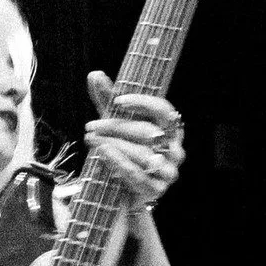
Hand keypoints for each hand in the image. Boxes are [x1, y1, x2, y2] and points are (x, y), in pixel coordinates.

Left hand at [83, 71, 184, 210]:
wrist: (122, 188)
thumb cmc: (123, 149)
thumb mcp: (115, 123)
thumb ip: (106, 100)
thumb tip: (94, 74)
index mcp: (171, 129)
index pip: (163, 110)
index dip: (142, 103)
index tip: (117, 101)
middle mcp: (175, 150)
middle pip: (148, 133)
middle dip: (116, 128)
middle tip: (90, 126)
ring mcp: (168, 172)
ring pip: (143, 154)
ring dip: (114, 145)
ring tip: (92, 140)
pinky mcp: (156, 190)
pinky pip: (138, 175)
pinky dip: (118, 164)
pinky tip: (102, 156)